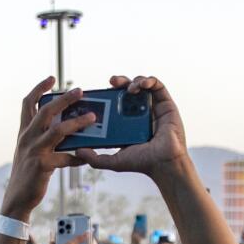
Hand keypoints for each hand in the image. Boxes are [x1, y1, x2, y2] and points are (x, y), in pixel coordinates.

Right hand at [0, 78, 98, 217]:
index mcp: (24, 132)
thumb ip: (41, 136)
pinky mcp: (42, 165)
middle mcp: (27, 138)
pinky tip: (87, 158)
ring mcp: (34, 151)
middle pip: (46, 111)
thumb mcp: (29, 150)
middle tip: (80, 91)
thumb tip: (64, 125)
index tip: (52, 78)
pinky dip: (78, 157)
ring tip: (92, 118)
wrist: (17, 198)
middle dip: (64, 99)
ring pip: (58, 130)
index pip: (28, 103)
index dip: (39, 88)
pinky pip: (65, 157)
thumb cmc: (27, 173)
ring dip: (77, 123)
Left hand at [67, 75, 189, 182]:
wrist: (164, 163)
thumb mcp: (113, 161)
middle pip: (126, 91)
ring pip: (141, 85)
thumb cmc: (142, 163)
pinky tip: (141, 85)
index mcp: (126, 122)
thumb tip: (77, 152)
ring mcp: (152, 107)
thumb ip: (95, 159)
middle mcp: (139, 112)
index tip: (99, 92)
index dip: (107, 95)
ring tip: (128, 89)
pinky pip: (157, 85)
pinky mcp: (166, 103)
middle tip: (112, 82)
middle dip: (119, 83)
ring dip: (133, 81)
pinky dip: (148, 80)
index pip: (114, 103)